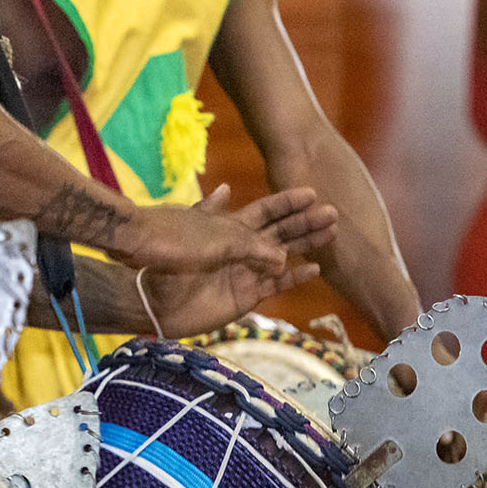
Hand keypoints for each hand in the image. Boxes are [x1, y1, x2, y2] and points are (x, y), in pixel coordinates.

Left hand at [115, 181, 330, 273]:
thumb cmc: (174, 254)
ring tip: (331, 235)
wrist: (152, 293)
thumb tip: (276, 245)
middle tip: (334, 214)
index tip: (312, 192)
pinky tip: (314, 268)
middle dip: (305, 222)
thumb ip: (246, 242)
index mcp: (231, 226)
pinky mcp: (244, 295)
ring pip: (283, 256)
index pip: (266, 211)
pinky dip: (294, 277)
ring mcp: (244, 271)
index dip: (288, 202)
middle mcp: (242, 247)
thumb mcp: (210, 238)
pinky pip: (275, 285)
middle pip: (280, 232)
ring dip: (306, 245)